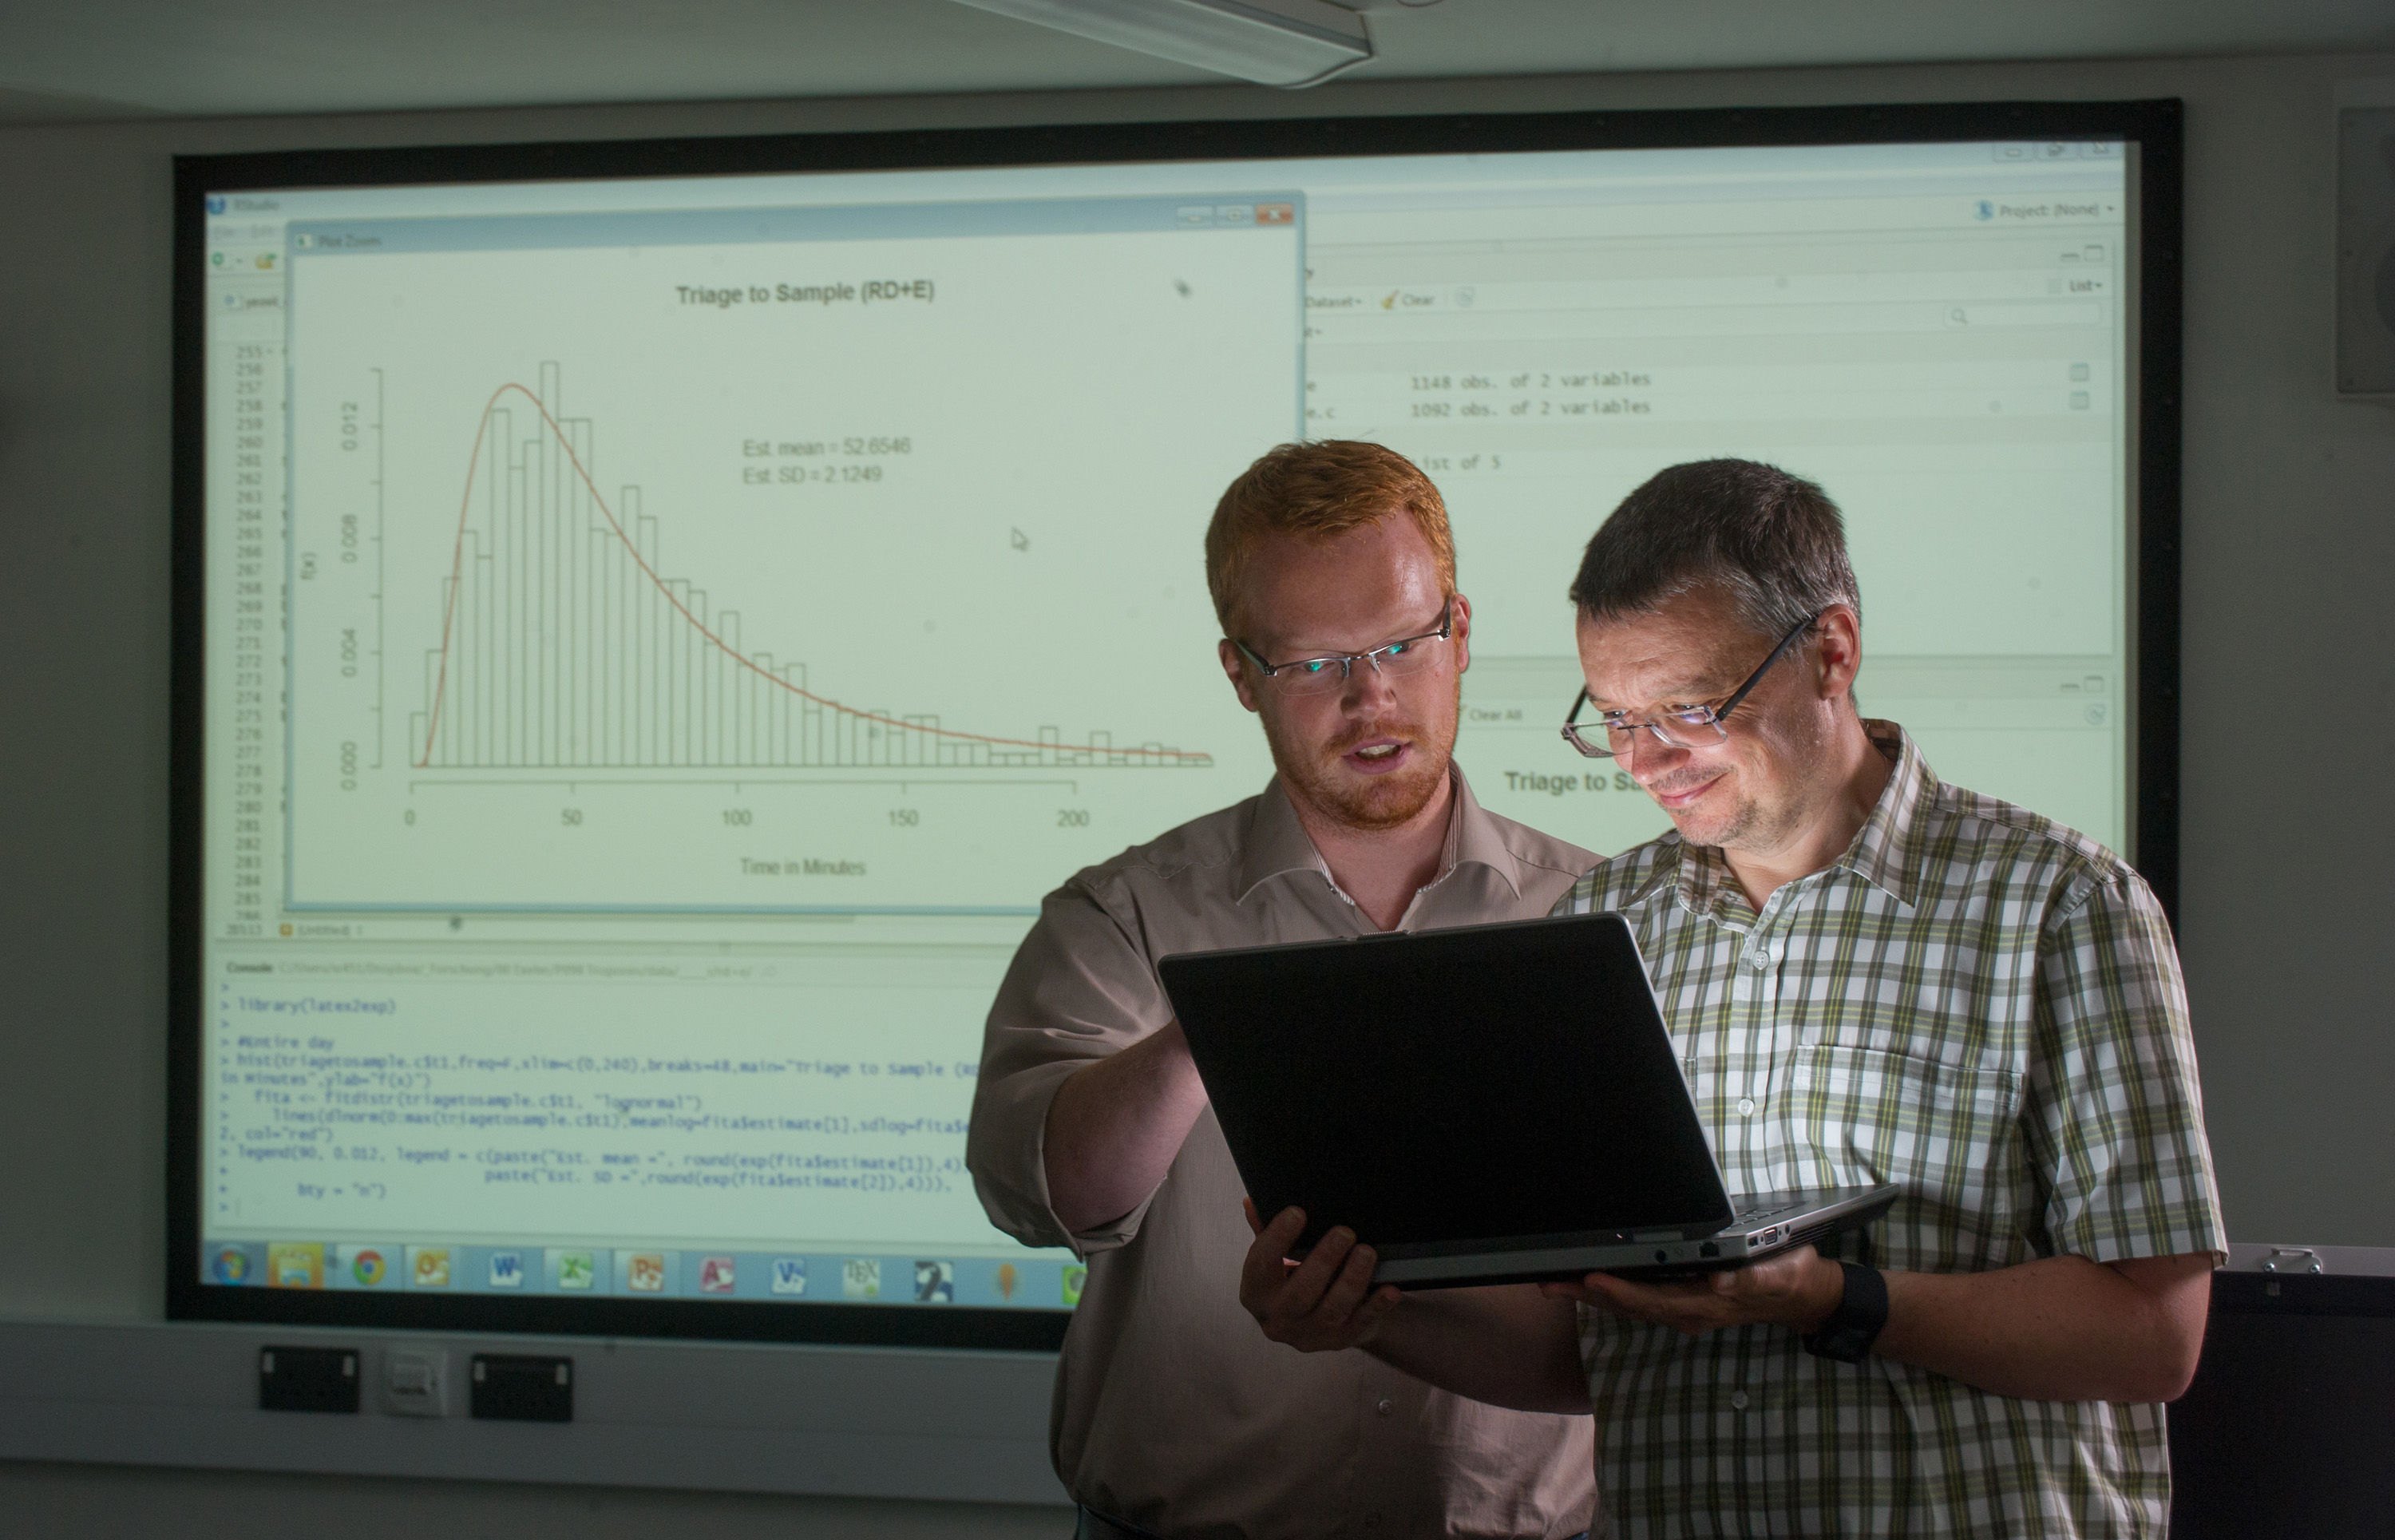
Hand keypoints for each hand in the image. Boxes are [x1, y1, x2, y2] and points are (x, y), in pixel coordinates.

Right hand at [1238, 1200, 1402, 1352]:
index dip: (1276, 1239)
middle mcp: (1277, 1319)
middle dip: (1324, 1261)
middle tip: (1345, 1232)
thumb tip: (1252, 1203)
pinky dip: (1376, 1306)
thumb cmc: (1292, 1279)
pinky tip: (1389, 1289)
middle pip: (1300, 1292)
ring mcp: (1308, 1335)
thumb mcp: (1275, 1260)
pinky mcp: (1338, 1342)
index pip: (1260, 1265)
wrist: (1313, 1322)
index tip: (1297, 1212)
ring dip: (1352, 1280)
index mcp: (1255, 1294)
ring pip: (1331, 1310)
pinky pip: (1359, 1324)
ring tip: (1367, 1252)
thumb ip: (1264, 1232)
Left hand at [1539, 1246, 1846, 1337]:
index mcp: (1706, 1302)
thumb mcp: (1780, 1273)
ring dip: (1590, 1293)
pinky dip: (1609, 1289)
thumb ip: (1753, 1277)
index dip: (1620, 1290)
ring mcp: (1682, 1307)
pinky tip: (1586, 1281)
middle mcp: (1687, 1310)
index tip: (1590, 1277)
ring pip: (1628, 1303)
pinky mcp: (1680, 1299)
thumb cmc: (1791, 1278)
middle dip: (1588, 1294)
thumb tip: (1723, 1279)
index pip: (1653, 1299)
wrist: (1802, 1296)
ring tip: (1552, 1280)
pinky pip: (1637, 1298)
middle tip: (1547, 1281)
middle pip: (1628, 1304)